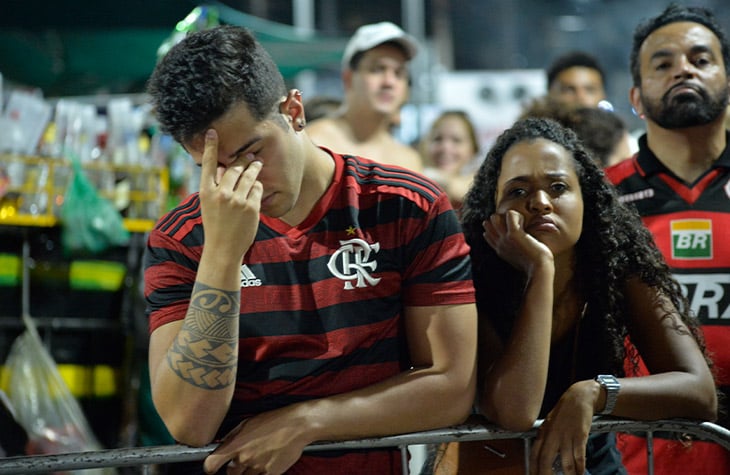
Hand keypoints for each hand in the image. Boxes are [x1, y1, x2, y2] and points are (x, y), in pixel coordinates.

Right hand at [199, 129, 262, 259]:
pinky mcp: (251, 207)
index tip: (212, 132)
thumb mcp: (209, 205)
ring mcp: (236, 200)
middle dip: (243, 159)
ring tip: (257, 163)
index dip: (210, 147)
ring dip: (254, 168)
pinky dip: (258, 186)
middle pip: (234, 167)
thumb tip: (223, 168)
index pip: (208, 165)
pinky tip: (256, 188)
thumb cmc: (215, 226)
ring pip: (249, 175)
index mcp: (206, 192)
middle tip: (249, 155)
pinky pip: (258, 188)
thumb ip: (215, 187)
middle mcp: (221, 194)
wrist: (223, 249)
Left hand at [203, 408, 310, 474]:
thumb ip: (232, 437)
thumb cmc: (273, 421)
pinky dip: (263, 472)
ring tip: (261, 456)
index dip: (210, 468)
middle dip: (236, 468)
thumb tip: (220, 446)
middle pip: (231, 473)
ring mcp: (258, 467)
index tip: (213, 468)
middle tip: (245, 458)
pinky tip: (269, 460)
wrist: (296, 425)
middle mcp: (245, 457)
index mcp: (236, 444)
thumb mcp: (247, 423)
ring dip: (250, 470)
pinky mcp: (271, 473)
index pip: (211, 464)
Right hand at [483, 210, 552, 275]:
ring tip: (518, 221)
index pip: (488, 236)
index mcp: (501, 251)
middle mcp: (500, 244)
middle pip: (489, 224)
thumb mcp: (521, 260)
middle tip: (512, 221)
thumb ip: (516, 253)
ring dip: (506, 215)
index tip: (500, 225)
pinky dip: (517, 215)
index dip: (491, 228)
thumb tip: (521, 248)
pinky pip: (510, 214)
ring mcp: (505, 238)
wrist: (538, 269)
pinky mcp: (514, 233)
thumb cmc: (534, 266)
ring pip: (495, 218)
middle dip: (497, 219)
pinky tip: (523, 221)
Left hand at [529, 381, 595, 474]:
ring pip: (566, 462)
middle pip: (545, 460)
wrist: (578, 397)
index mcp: (543, 433)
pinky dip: (580, 467)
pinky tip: (580, 472)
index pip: (534, 455)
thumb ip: (546, 438)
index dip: (533, 469)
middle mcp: (553, 435)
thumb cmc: (564, 411)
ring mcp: (566, 436)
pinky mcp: (580, 436)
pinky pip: (579, 456)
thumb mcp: (549, 423)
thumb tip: (542, 453)